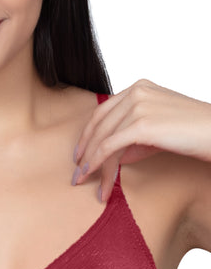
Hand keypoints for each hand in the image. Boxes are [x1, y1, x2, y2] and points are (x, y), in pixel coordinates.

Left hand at [73, 78, 210, 202]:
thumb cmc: (190, 134)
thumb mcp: (154, 133)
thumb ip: (130, 139)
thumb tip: (109, 156)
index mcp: (138, 88)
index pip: (103, 111)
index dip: (88, 134)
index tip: (80, 154)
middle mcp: (135, 92)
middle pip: (98, 125)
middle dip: (84, 151)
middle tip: (77, 172)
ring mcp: (138, 106)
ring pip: (102, 138)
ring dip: (91, 163)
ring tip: (83, 181)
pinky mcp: (141, 124)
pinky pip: (110, 146)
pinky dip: (98, 163)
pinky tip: (95, 177)